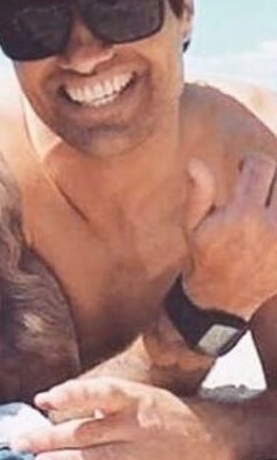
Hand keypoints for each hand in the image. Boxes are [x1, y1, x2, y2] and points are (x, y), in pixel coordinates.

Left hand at [13, 376, 232, 459]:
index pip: (98, 393)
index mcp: (132, 397)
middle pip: (87, 432)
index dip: (70, 394)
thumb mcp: (134, 393)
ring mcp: (141, 450)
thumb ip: (98, 402)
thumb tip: (51, 409)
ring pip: (96, 457)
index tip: (43, 400)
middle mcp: (135, 423)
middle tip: (19, 443)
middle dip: (50, 438)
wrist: (212, 434)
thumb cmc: (161, 408)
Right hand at [182, 155, 276, 318]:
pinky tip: (267, 227)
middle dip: (270, 180)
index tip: (244, 166)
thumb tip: (195, 162)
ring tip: (265, 206)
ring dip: (276, 199)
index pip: (262, 166)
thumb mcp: (192, 225)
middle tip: (256, 187)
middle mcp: (271, 225)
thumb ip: (198, 192)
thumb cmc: (205, 255)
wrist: (223, 298)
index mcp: (243, 213)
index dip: (251, 161)